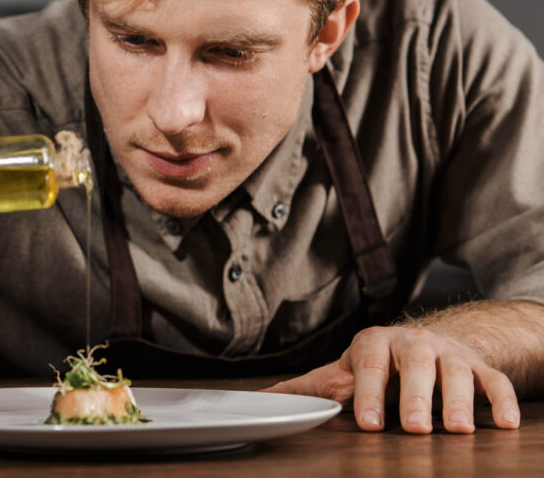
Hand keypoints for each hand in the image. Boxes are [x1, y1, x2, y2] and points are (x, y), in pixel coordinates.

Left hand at [262, 325, 520, 433]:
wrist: (427, 342)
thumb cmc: (379, 362)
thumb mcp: (344, 369)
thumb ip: (311, 387)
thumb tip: (265, 398)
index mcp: (375, 343)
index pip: (369, 364)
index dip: (368, 391)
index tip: (367, 422)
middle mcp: (413, 344)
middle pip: (415, 365)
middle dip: (415, 396)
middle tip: (413, 427)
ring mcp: (448, 354)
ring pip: (457, 372)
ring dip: (459, 400)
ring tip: (456, 428)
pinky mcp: (479, 367)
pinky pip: (495, 380)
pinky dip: (502, 401)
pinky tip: (506, 423)